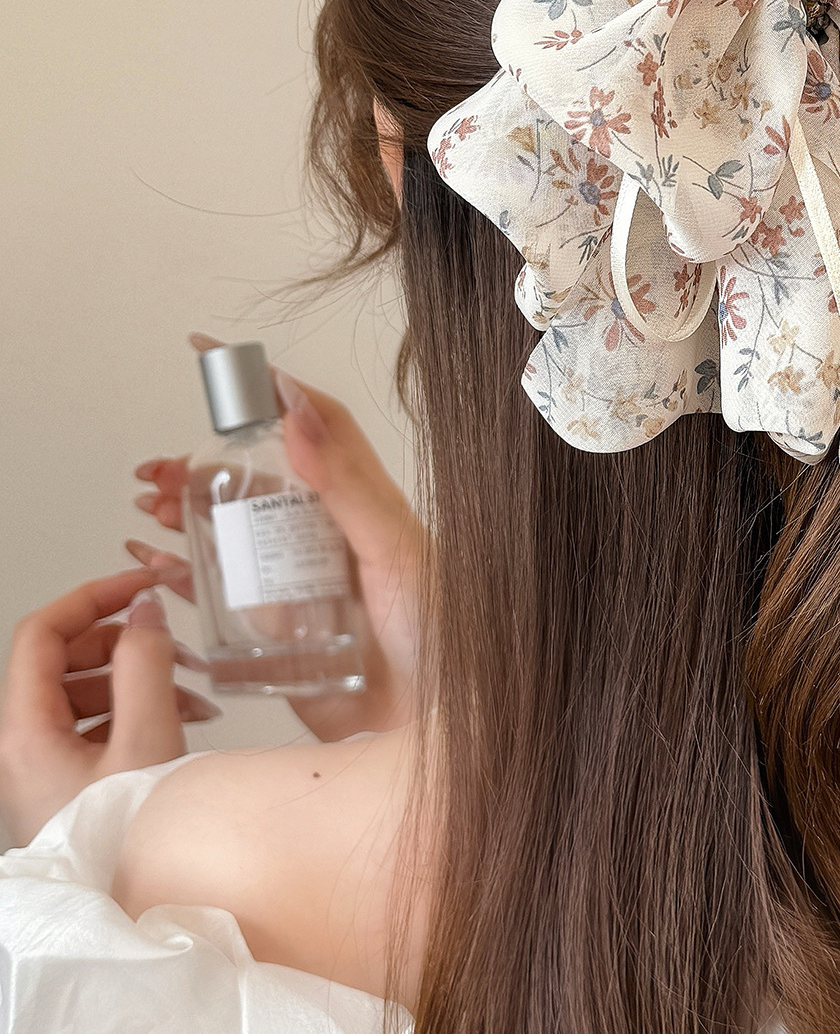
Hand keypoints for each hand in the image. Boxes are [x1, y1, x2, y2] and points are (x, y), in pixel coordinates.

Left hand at [0, 569, 218, 846]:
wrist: (122, 907)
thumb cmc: (127, 835)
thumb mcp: (147, 740)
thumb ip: (147, 664)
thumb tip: (144, 610)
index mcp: (24, 729)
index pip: (42, 632)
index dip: (92, 596)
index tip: (141, 584)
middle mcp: (21, 742)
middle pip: (63, 658)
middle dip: (125, 642)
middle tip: (175, 642)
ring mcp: (40, 761)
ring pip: (82, 689)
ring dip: (137, 676)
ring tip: (192, 690)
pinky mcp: (62, 777)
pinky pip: (92, 720)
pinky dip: (135, 706)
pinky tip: (180, 717)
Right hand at [129, 334, 421, 740]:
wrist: (440, 729)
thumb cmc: (443, 637)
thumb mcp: (397, 551)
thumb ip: (349, 488)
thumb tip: (298, 417)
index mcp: (365, 507)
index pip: (314, 427)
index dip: (268, 390)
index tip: (215, 359)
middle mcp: (333, 541)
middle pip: (260, 484)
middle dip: (205, 465)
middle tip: (157, 469)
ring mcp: (306, 589)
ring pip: (236, 537)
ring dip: (189, 516)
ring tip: (148, 507)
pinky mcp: (284, 642)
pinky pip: (227, 601)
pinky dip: (186, 579)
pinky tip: (156, 568)